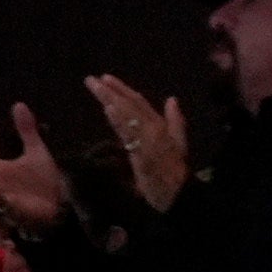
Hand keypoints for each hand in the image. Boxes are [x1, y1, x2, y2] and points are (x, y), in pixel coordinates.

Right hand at [0, 105, 69, 230]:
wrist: (58, 200)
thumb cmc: (42, 179)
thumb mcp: (35, 150)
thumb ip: (26, 129)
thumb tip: (18, 103)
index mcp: (2, 170)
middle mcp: (0, 184)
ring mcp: (7, 198)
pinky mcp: (18, 210)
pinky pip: (9, 206)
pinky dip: (5, 201)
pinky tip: (4, 196)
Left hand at [84, 74, 189, 209]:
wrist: (178, 193)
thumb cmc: (175, 170)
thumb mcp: (179, 143)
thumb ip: (175, 120)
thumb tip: (172, 99)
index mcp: (159, 125)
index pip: (138, 102)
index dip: (122, 88)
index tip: (106, 78)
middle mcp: (153, 128)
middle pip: (129, 105)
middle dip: (110, 91)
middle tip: (92, 79)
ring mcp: (148, 140)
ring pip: (127, 116)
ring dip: (110, 100)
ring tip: (97, 87)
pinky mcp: (142, 153)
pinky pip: (129, 134)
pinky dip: (119, 120)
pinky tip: (108, 109)